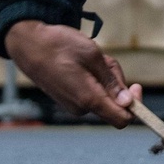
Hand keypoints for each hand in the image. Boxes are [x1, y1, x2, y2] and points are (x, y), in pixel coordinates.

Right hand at [4, 20, 141, 128]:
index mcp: (88, 98)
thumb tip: (128, 102)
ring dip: (103, 76)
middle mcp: (80, 107)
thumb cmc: (59, 45)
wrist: (28, 44)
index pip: (121, 119)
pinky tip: (81, 63)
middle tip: (104, 59)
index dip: (135, 106)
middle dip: (116, 81)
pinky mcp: (68, 99)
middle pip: (114, 102)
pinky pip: (91, 92)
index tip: (136, 86)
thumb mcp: (92, 55)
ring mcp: (73, 104)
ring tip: (89, 57)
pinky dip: (93, 78)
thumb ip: (111, 80)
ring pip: (103, 95)